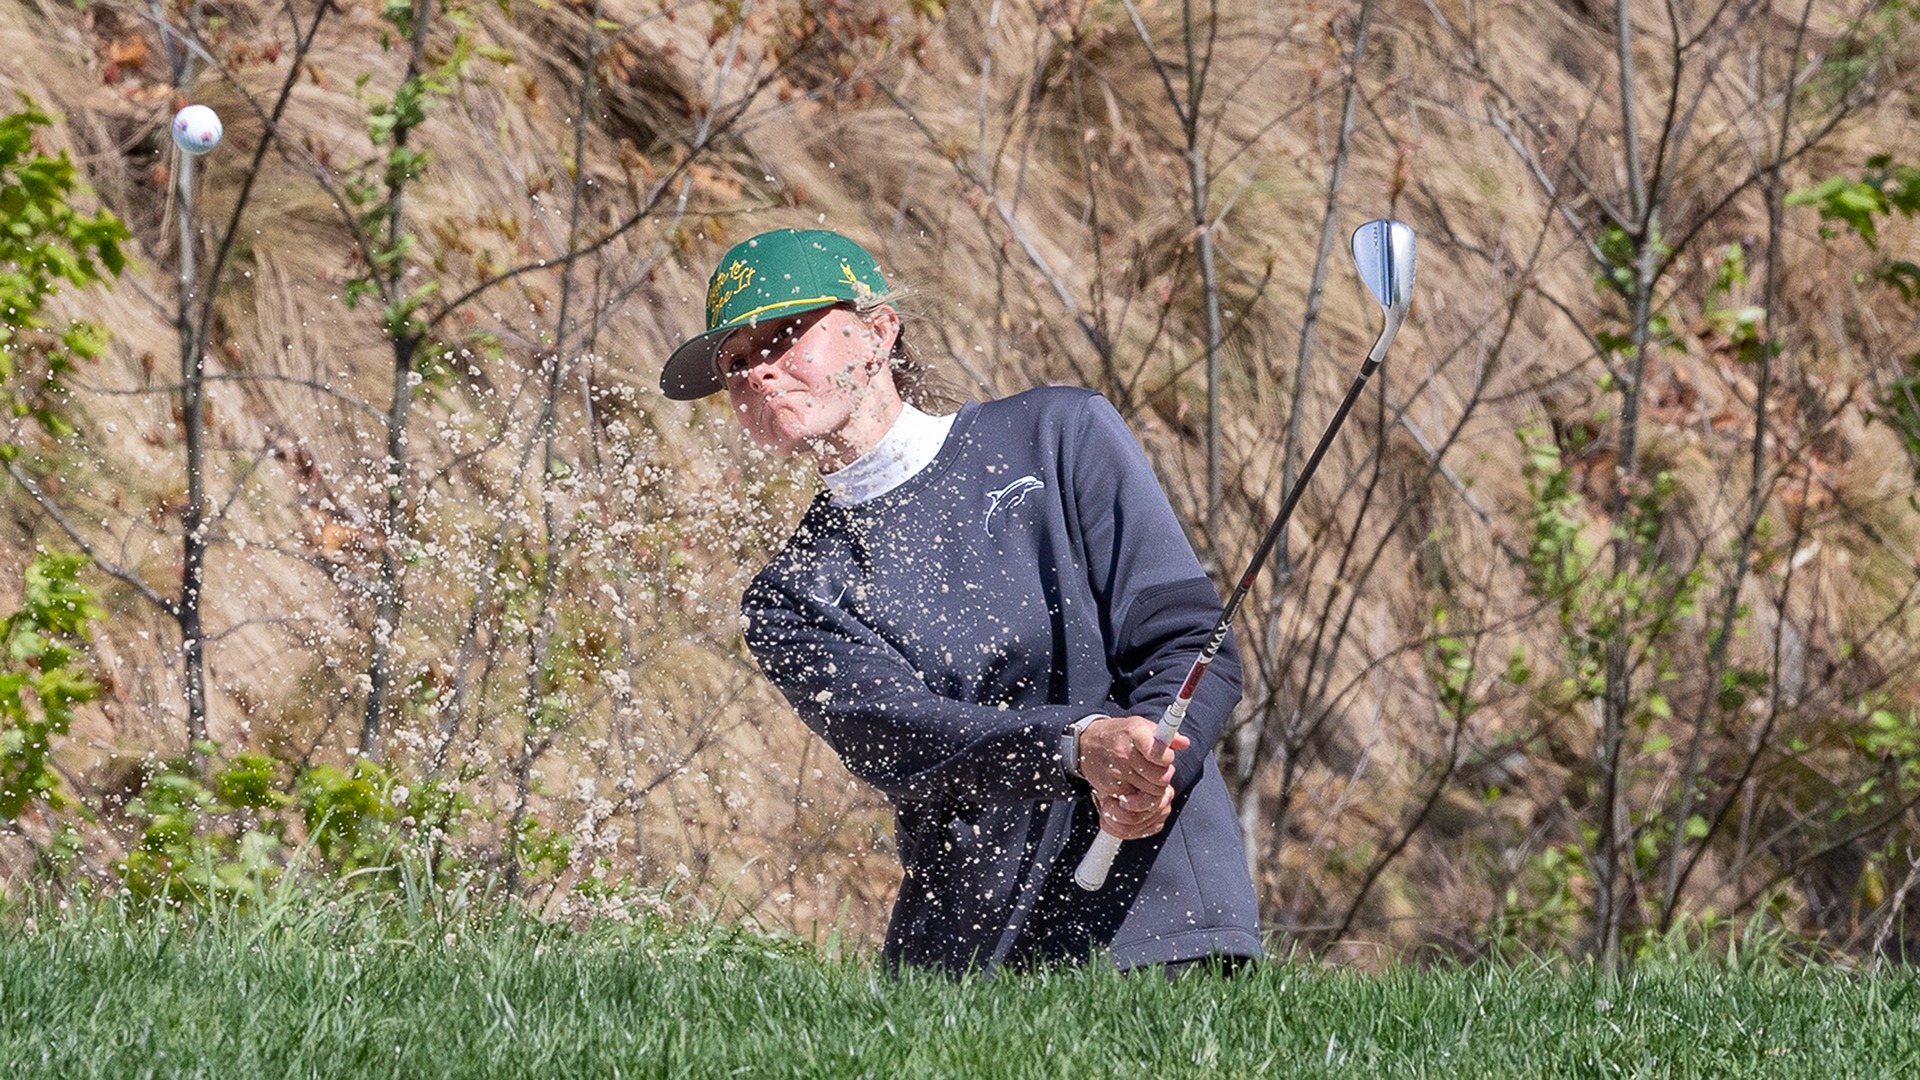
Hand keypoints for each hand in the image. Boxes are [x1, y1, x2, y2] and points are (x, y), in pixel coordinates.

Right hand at [1077, 715, 1188, 839]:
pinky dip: (1141, 798)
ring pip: (1152, 793)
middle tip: (1159, 772)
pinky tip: (1137, 787)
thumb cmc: (1119, 734)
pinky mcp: (1112, 788)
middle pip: (1160, 778)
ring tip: (1149, 780)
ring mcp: (1118, 773)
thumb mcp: (1141, 725)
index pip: (1158, 753)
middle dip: (1164, 777)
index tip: (1166, 757)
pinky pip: (1137, 802)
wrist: (1087, 744)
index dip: (1167, 759)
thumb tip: (1184, 743)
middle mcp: (1125, 753)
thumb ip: (1165, 734)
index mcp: (1135, 733)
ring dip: (1154, 789)